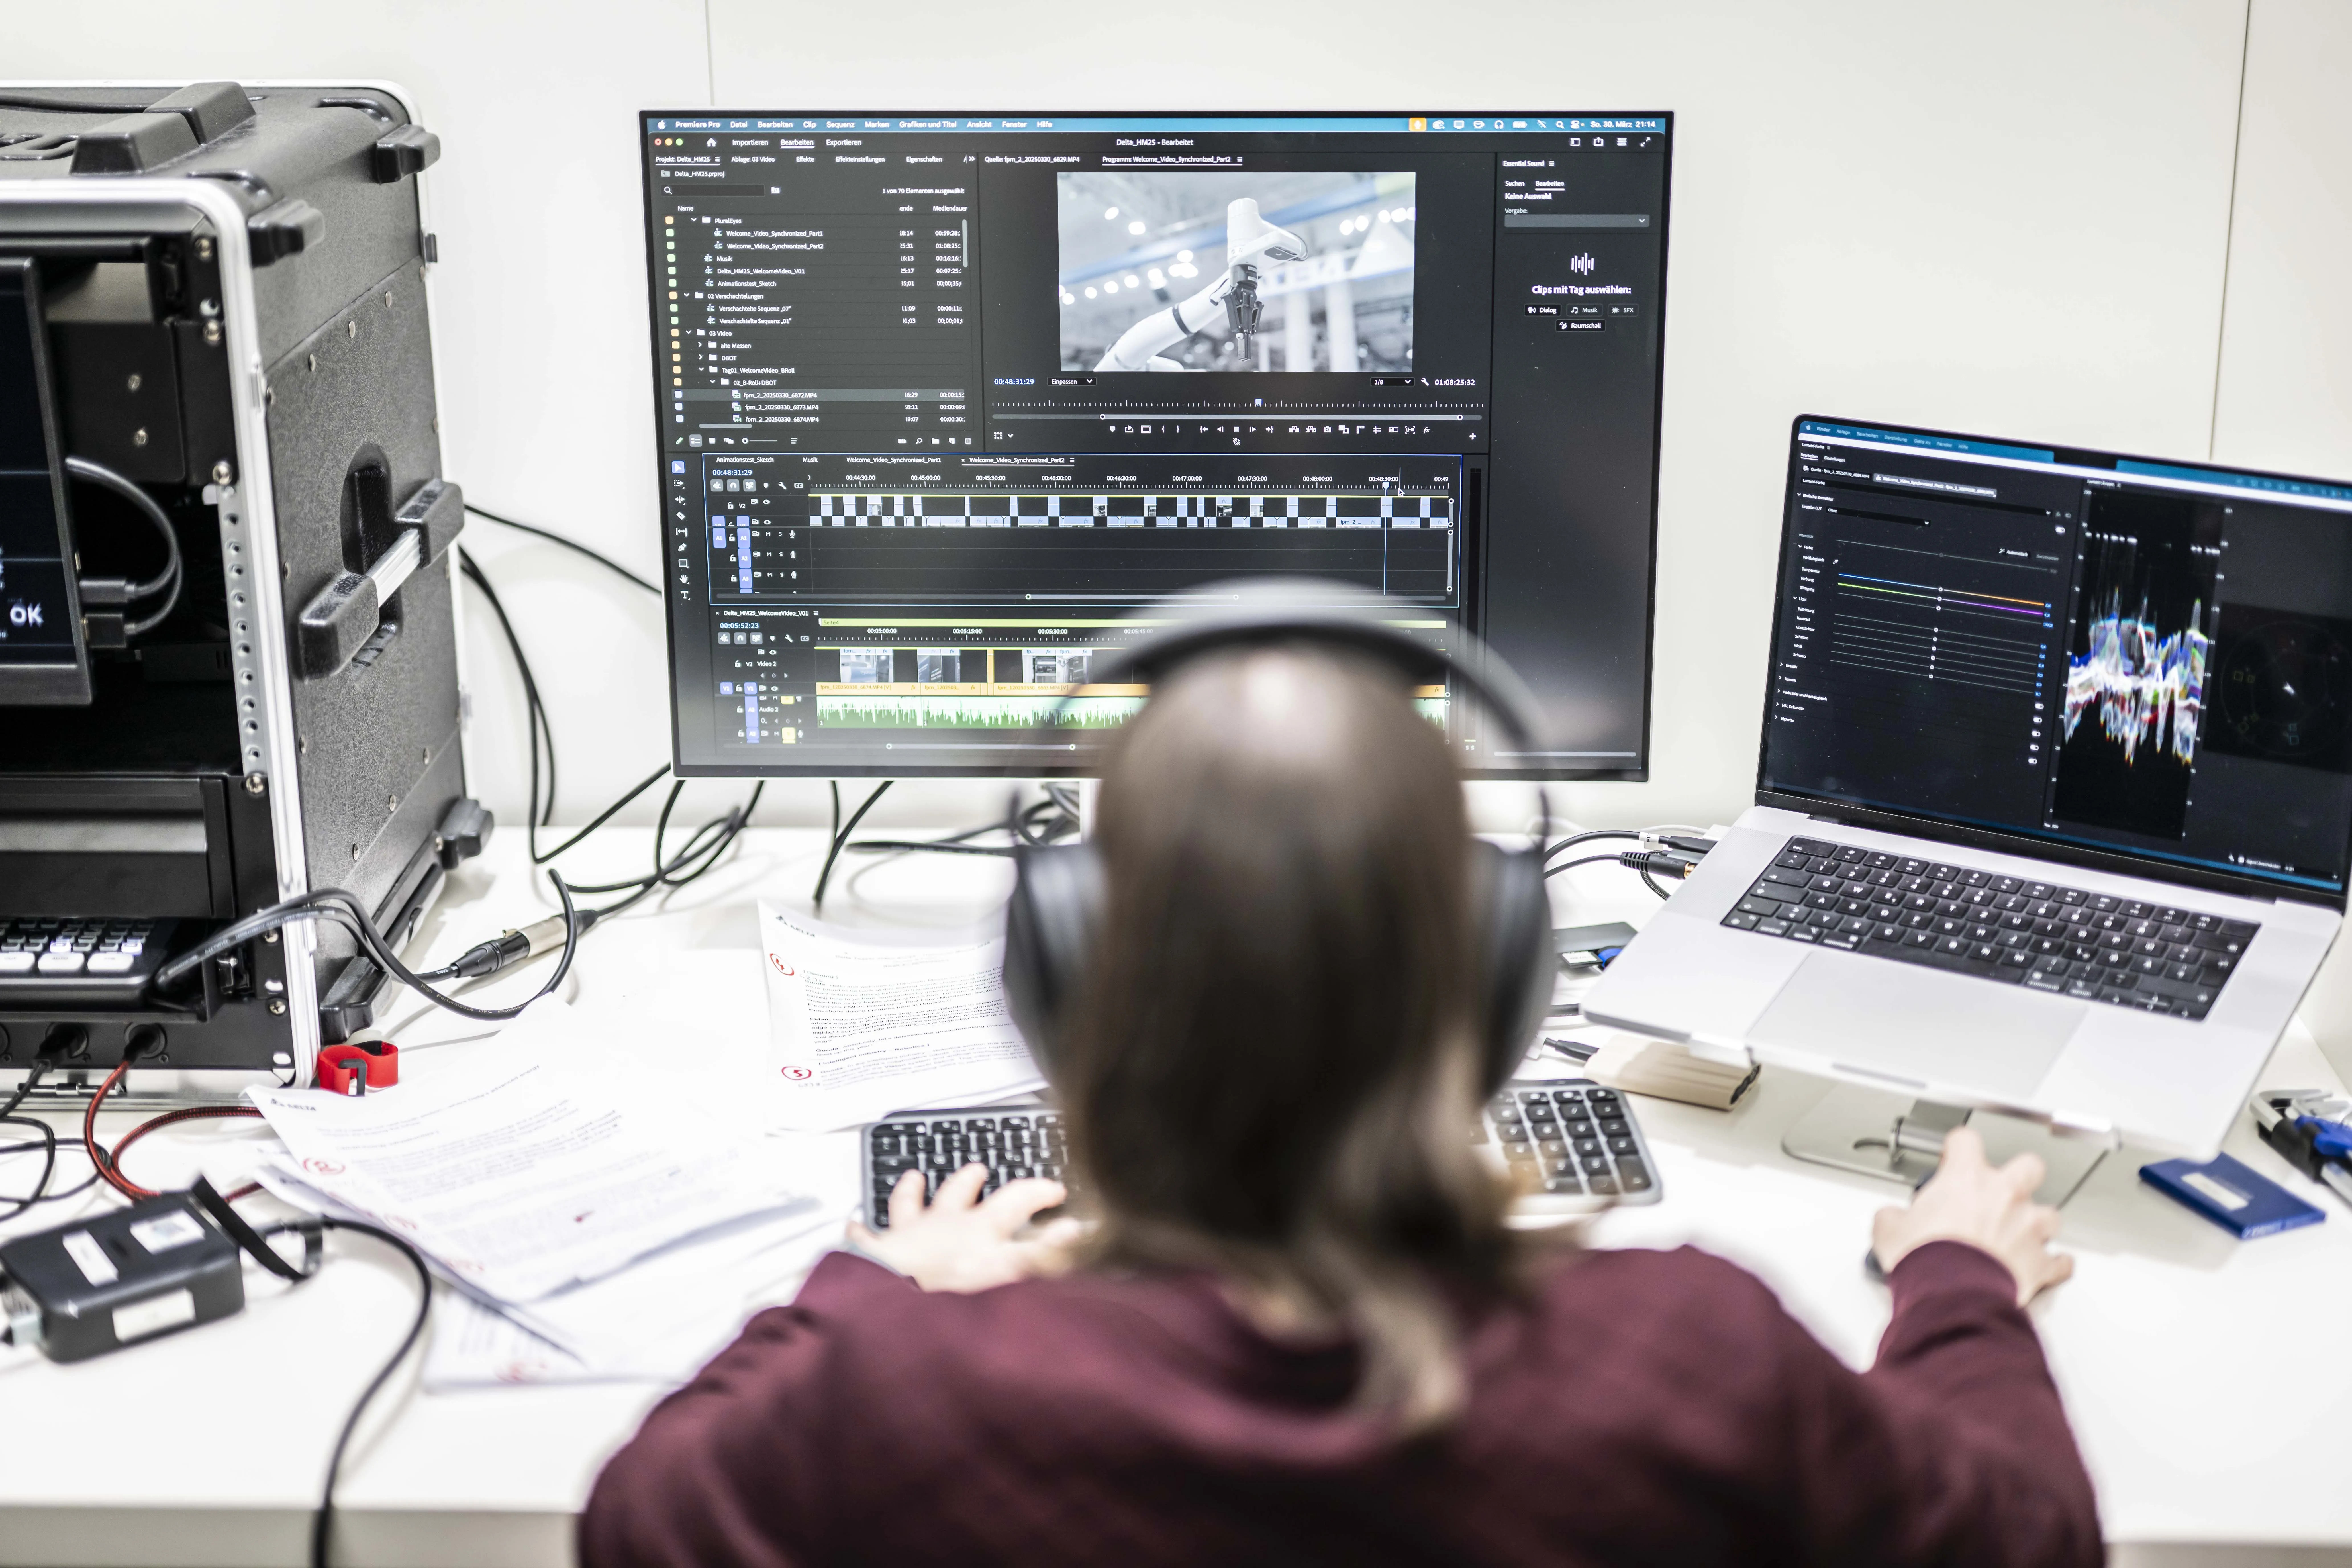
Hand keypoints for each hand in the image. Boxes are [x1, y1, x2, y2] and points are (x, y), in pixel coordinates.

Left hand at [846, 1165, 1084, 1292]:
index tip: (1055, 1190)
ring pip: (910, 1205)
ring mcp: (907, 1238)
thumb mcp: (1009, 1274)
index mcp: (979, 1231)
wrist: (892, 1309)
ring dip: (912, 1190)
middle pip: (959, 1194)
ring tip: (913, 1177)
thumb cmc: (949, 1296)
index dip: (1038, 1192)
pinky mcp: (876, 1255)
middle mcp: (943, 1226)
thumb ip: (1044, 1255)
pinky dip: (857, 1231)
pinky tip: (850, 1223)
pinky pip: (863, 1240)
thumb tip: (1077, 1231)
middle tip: (977, 1168)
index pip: (1017, 1201)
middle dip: (970, 1179)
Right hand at [1871, 1125, 2074, 1305]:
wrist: (1951, 1294)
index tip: (1954, 1157)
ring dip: (2037, 1223)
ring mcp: (2027, 1228)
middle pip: (2029, 1166)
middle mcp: (2003, 1197)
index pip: (1967, 1141)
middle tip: (2004, 1188)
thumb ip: (1893, 1217)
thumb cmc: (1926, 1258)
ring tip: (2022, 1234)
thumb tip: (1891, 1221)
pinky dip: (2054, 1265)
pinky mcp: (2040, 1263)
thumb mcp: (1889, 1229)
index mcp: (1966, 1179)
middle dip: (2020, 1175)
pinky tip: (2047, 1267)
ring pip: (2050, 1214)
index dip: (1959, 1148)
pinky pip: (2059, 1262)